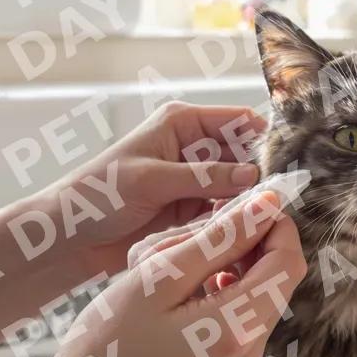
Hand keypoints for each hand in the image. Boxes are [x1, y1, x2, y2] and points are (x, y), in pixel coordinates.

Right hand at [0, 191, 307, 356]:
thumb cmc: (109, 340)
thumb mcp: (161, 275)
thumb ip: (221, 238)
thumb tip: (267, 203)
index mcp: (238, 326)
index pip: (289, 260)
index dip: (273, 224)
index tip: (240, 204)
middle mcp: (252, 350)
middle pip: (278, 276)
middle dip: (248, 242)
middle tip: (196, 232)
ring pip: (259, 291)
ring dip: (232, 264)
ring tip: (178, 259)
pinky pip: (243, 313)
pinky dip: (223, 288)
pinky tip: (182, 286)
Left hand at [44, 101, 266, 275]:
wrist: (71, 237)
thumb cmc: (98, 194)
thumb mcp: (151, 179)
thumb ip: (203, 177)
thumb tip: (252, 176)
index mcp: (181, 123)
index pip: (235, 119)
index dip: (261, 135)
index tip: (284, 160)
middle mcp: (193, 146)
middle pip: (243, 151)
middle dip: (260, 169)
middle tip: (279, 193)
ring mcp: (196, 178)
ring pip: (239, 182)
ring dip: (250, 196)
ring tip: (266, 212)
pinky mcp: (194, 207)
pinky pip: (226, 207)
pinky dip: (236, 215)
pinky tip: (245, 226)